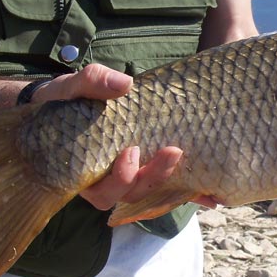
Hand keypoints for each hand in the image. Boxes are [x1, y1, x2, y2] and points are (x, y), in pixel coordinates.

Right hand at [30, 64, 187, 210]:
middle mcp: (108, 181)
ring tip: (182, 152)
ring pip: (154, 189)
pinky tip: (212, 194)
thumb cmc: (64, 101)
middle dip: (155, 176)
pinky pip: (171, 186)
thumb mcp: (71, 88)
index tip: (131, 152)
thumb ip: (91, 83)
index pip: (104, 192)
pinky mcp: (149, 167)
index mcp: (85, 172)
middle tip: (172, 151)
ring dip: (171, 176)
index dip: (121, 180)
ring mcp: (131, 175)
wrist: (68, 103)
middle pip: (134, 192)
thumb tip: (125, 83)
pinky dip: (190, 189)